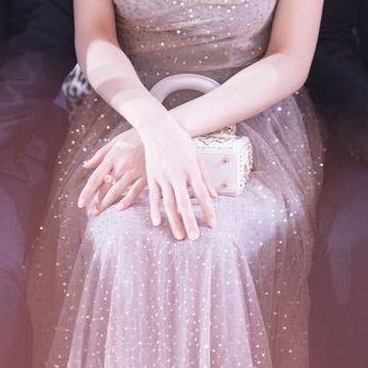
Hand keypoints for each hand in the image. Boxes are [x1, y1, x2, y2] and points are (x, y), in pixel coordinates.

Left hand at [78, 128, 145, 215]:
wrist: (156, 133)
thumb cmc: (133, 137)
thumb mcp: (115, 142)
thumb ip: (100, 155)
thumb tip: (86, 166)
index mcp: (112, 156)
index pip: (96, 178)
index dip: (87, 192)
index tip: (80, 204)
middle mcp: (122, 165)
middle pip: (105, 187)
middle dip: (96, 201)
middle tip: (90, 212)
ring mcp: (134, 171)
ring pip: (117, 191)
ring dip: (106, 204)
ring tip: (98, 212)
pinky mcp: (146, 176)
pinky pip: (135, 191)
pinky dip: (127, 201)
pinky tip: (119, 208)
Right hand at [140, 116, 216, 240]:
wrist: (158, 129)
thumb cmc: (181, 141)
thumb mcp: (197, 156)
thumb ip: (206, 178)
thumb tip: (215, 197)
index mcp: (191, 169)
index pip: (202, 194)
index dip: (208, 210)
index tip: (213, 224)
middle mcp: (177, 175)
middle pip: (184, 203)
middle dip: (190, 222)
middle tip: (194, 238)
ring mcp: (162, 177)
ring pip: (168, 203)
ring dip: (174, 221)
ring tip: (179, 236)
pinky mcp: (152, 177)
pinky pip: (153, 197)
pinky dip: (155, 210)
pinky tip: (158, 223)